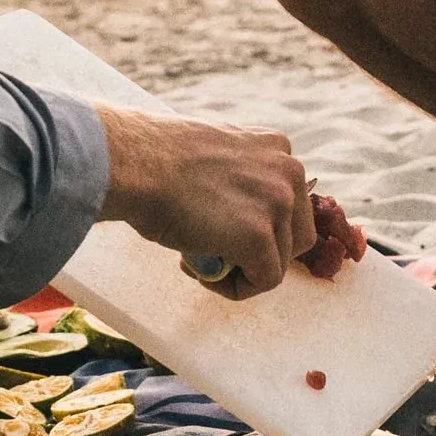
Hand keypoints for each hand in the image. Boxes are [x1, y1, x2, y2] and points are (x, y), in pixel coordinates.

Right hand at [94, 107, 317, 299]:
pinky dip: (237, 288)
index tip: (225, 229)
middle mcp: (289, 171)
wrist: (136, 163)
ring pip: (281, 261)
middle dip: (265, 252)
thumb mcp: (218, 157)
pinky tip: (202, 272)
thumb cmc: (159, 161)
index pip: (291, 203)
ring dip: (245, 270)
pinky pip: (265, 280)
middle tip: (221, 253)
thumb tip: (242, 211)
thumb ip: (244, 178)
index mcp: (278, 148)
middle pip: (298, 234)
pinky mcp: (258, 235)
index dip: (261, 226)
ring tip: (202, 261)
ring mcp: (278, 202)